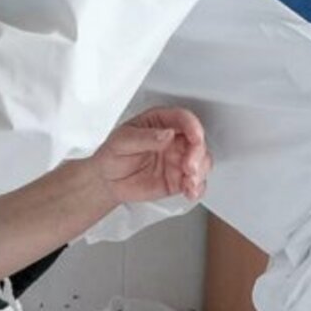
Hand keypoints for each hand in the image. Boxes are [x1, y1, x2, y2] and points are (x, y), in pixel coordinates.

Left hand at [90, 107, 211, 205]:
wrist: (107, 181)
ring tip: (189, 182)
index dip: (193, 127)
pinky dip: (198, 188)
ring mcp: (178, 159)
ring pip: (202, 161)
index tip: (195, 138)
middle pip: (198, 141)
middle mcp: (173, 139)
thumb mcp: (122, 141)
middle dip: (198, 154)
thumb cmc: (112, 155)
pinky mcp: (179, 178)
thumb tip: (166, 134)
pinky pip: (197, 182)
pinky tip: (190, 192)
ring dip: (200, 172)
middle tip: (189, 167)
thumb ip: (144, 137)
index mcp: (160, 123)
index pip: (183, 119)